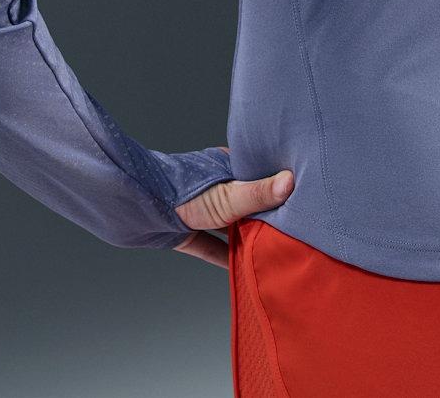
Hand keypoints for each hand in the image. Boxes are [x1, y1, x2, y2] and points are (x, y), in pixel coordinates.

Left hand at [171, 146, 293, 267]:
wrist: (136, 209)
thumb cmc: (183, 193)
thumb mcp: (227, 195)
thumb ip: (258, 193)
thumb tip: (292, 181)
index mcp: (226, 169)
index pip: (259, 178)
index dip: (279, 190)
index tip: (303, 202)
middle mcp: (215, 189)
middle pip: (247, 206)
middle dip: (266, 219)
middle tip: (295, 234)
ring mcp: (200, 212)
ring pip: (230, 229)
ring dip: (247, 240)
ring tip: (275, 254)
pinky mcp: (188, 234)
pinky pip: (213, 248)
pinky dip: (227, 259)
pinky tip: (245, 271)